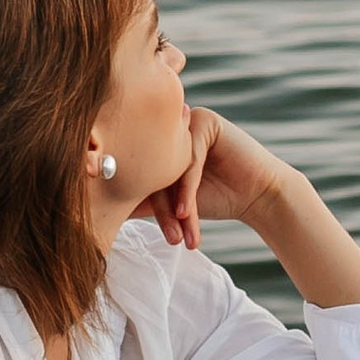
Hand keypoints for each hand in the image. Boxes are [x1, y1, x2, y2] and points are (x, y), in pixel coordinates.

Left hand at [135, 106, 287, 249]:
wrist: (259, 196)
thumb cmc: (217, 198)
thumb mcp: (171, 203)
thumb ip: (141, 201)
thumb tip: (101, 211)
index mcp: (156, 140)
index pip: (142, 174)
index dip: (144, 206)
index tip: (148, 235)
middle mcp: (169, 127)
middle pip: (155, 170)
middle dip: (164, 211)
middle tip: (171, 240)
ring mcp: (187, 120)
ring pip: (172, 168)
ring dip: (176, 206)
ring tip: (179, 236)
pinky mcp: (206, 120)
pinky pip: (191, 160)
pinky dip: (188, 190)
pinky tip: (187, 213)